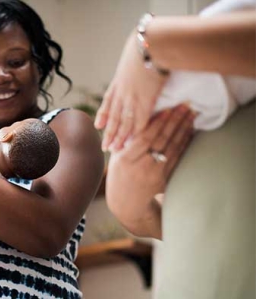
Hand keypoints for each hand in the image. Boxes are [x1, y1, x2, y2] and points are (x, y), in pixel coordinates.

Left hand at [95, 31, 168, 151]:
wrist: (150, 45)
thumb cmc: (145, 46)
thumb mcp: (132, 57)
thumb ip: (131, 67)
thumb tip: (135, 66)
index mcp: (118, 82)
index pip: (108, 102)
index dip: (103, 115)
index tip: (97, 126)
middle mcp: (122, 93)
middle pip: (113, 117)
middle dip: (109, 133)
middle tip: (105, 147)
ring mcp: (132, 98)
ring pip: (124, 122)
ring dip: (120, 137)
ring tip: (115, 149)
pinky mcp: (146, 101)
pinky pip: (139, 120)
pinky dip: (136, 131)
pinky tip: (133, 140)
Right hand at [106, 104, 194, 236]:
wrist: (126, 202)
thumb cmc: (119, 173)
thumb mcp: (116, 157)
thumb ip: (126, 140)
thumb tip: (139, 117)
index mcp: (125, 159)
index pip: (144, 138)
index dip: (157, 123)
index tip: (167, 109)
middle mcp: (141, 167)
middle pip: (161, 141)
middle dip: (174, 121)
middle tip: (185, 106)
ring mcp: (155, 174)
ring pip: (172, 148)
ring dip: (183, 129)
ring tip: (191, 114)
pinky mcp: (165, 179)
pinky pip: (177, 158)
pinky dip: (184, 143)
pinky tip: (190, 131)